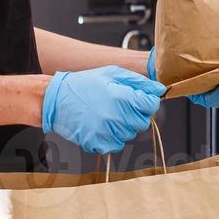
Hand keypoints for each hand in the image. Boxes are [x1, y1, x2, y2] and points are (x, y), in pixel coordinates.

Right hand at [41, 66, 165, 154]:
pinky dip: (112, 136)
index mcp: (121, 97)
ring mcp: (107, 133)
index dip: (146, 100)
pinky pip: (117, 144)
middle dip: (135, 113)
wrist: (58, 100)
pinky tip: (101, 124)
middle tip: (119, 104)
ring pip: (130, 134)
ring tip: (107, 113)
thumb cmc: (85, 84)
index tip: (137, 98)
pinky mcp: (98, 144)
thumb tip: (160, 90)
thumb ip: (139, 82)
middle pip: (143, 122)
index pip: (151, 105)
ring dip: (123, 125)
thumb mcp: (112, 74)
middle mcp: (116, 117)